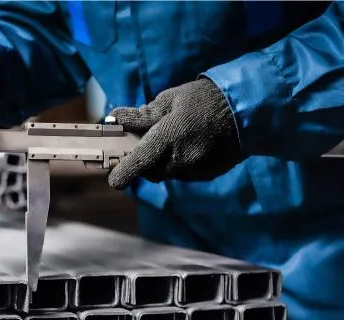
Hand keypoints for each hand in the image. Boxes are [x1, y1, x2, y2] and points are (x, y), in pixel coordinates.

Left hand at [107, 79, 243, 188]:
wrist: (246, 109)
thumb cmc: (203, 99)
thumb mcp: (169, 100)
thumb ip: (141, 115)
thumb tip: (114, 118)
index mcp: (167, 139)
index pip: (138, 163)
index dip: (122, 174)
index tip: (114, 180)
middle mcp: (180, 160)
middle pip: (150, 171)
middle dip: (145, 161)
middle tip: (148, 142)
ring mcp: (195, 170)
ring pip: (167, 173)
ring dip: (164, 161)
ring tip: (175, 138)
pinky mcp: (206, 175)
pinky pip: (184, 173)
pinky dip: (180, 163)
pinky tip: (191, 145)